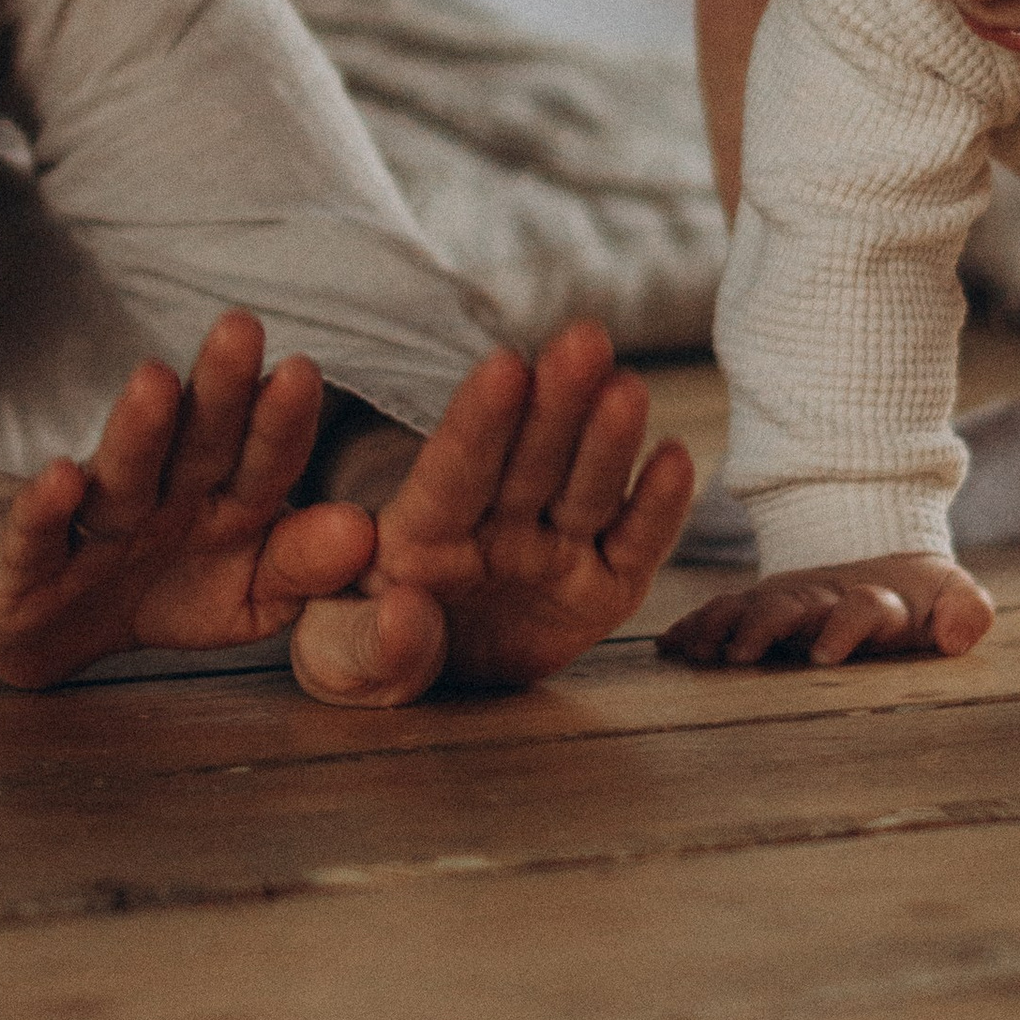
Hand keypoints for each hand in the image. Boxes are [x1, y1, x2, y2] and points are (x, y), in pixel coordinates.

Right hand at [0, 311, 374, 688]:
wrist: (50, 625)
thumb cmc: (164, 590)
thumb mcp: (245, 597)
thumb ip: (300, 567)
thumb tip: (364, 531)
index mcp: (224, 501)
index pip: (263, 459)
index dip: (282, 423)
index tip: (304, 372)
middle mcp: (161, 496)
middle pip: (196, 442)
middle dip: (219, 389)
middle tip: (241, 327)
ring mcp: (92, 527)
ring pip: (120, 475)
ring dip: (138, 430)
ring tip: (155, 379)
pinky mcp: (25, 566)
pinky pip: (37, 536)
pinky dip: (43, 508)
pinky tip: (56, 475)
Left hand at [288, 321, 695, 707]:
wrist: (435, 679)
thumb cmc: (374, 648)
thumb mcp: (345, 657)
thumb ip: (365, 644)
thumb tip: (406, 609)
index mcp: (420, 531)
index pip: (452, 473)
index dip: (479, 422)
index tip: (503, 367)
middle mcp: (496, 526)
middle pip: (528, 462)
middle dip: (556, 402)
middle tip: (582, 339)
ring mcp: (554, 551)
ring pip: (584, 490)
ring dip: (608, 440)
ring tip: (628, 389)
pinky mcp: (604, 586)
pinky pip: (634, 546)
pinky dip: (657, 508)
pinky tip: (675, 459)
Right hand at [659, 548, 994, 669]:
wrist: (885, 564)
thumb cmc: (923, 599)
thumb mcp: (952, 598)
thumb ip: (966, 612)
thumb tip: (959, 632)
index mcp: (876, 600)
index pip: (864, 607)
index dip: (847, 625)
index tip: (825, 655)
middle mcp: (824, 597)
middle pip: (794, 604)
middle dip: (768, 625)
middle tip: (743, 655)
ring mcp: (789, 602)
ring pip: (751, 607)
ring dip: (725, 627)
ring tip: (698, 652)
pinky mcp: (760, 609)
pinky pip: (724, 613)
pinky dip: (698, 627)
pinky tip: (668, 647)